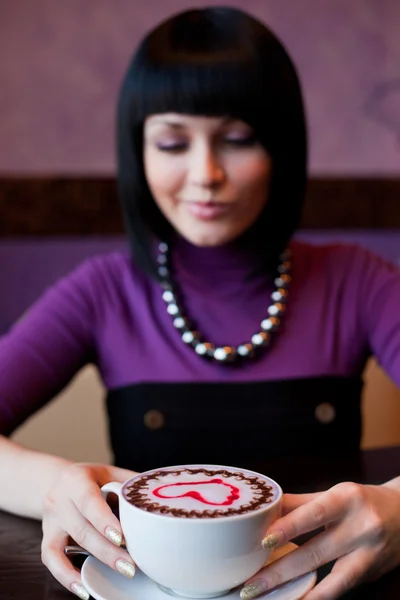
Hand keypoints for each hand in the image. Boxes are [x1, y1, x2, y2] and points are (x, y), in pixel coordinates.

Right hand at [41, 462, 137, 599]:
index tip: (121, 537)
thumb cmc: (92, 479)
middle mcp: (59, 499)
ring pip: (66, 546)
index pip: (88, 500)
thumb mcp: (110, 473)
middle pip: (81, 528)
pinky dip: (66, 576)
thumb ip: (129, 484)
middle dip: (108, 549)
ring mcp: (51, 520)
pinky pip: (51, 559)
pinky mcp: (46, 537)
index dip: (103, 520)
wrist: (59, 481)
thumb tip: (158, 498)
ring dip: (95, 561)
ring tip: (121, 571)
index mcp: (76, 478)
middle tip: (131, 564)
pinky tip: (84, 588)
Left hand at [241, 481, 399, 599]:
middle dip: (279, 571)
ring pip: (329, 577)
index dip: (288, 527)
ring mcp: (368, 554)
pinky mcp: (371, 574)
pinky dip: (320, 597)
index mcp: (346, 499)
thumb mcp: (335, 494)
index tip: (263, 540)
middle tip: (251, 584)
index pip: (314, 514)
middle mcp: (360, 526)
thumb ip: (300, 503)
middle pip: (315, 552)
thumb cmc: (362, 501)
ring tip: (267, 598)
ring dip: (296, 591)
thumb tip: (265, 508)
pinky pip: (342, 589)